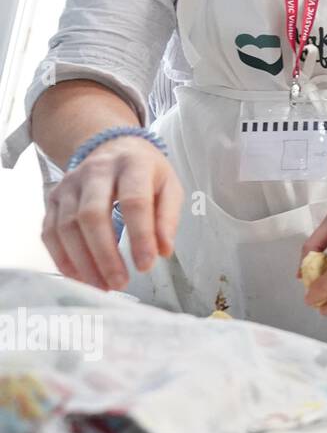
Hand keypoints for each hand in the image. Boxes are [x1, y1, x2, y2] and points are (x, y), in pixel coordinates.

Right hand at [42, 136, 181, 289]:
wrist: (112, 147)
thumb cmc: (145, 172)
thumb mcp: (169, 187)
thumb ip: (168, 218)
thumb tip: (163, 251)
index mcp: (132, 165)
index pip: (134, 201)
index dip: (139, 236)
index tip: (146, 265)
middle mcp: (95, 171)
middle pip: (92, 215)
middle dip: (105, 254)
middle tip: (120, 282)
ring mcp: (69, 184)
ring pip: (66, 226)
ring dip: (83, 262)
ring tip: (103, 285)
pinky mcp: (52, 198)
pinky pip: (50, 232)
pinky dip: (62, 258)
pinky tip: (80, 276)